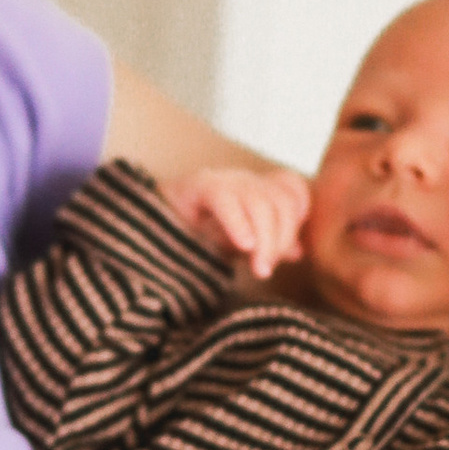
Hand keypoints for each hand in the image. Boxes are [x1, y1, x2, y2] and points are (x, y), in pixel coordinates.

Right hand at [165, 159, 308, 281]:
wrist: (149, 228)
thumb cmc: (197, 235)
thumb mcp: (239, 243)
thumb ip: (270, 245)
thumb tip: (299, 252)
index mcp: (254, 187)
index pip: (292, 188)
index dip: (297, 215)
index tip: (288, 249)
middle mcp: (242, 179)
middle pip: (280, 201)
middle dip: (281, 239)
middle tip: (266, 270)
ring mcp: (221, 179)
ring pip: (259, 203)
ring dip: (265, 241)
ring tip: (258, 269)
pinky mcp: (197, 185)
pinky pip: (225, 199)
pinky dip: (239, 224)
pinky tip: (243, 247)